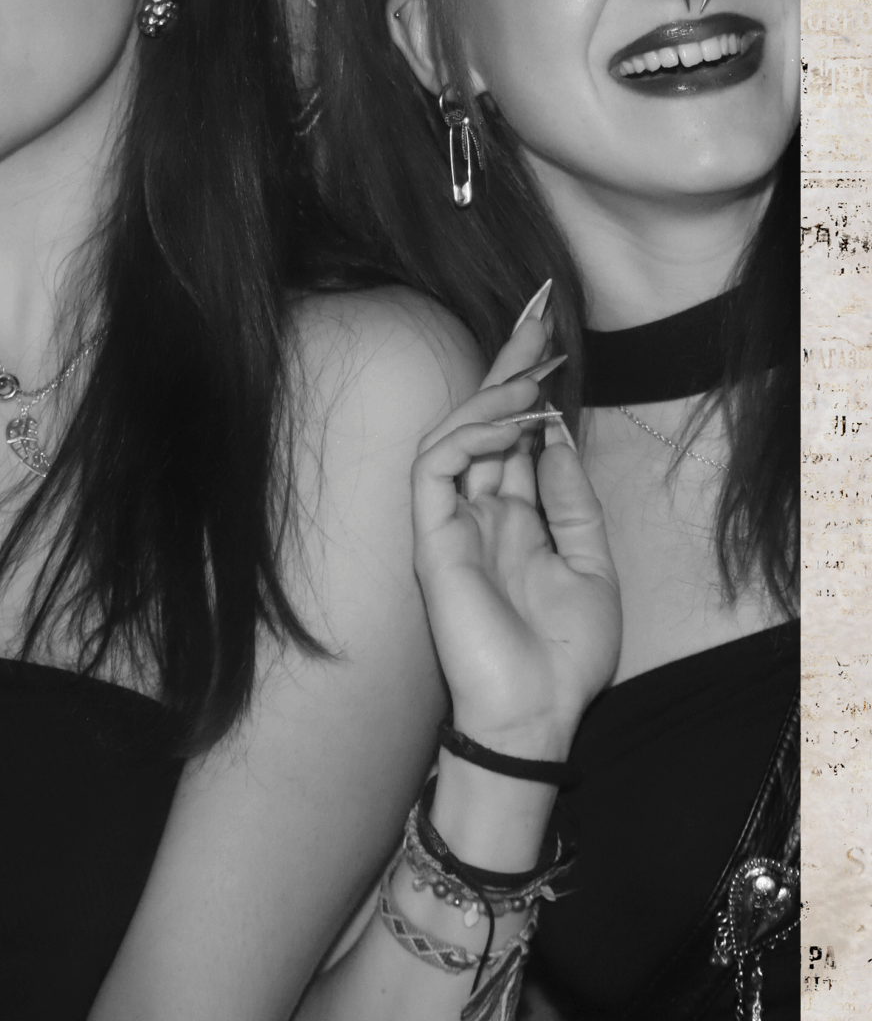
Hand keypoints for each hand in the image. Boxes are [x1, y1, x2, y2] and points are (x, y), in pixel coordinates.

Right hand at [411, 315, 620, 757]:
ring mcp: (449, 524)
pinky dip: (474, 434)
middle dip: (508, 360)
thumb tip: (557, 432)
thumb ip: (570, 500)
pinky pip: (437, 465)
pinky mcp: (430, 539)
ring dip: (495, 393)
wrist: (535, 715)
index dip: (529, 382)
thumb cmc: (562, 658)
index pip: (514, 434)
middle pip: (483, 419)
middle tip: (537, 306)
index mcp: (512, 519)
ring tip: (535, 365)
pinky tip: (516, 421)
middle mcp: (476, 513)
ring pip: (454, 432)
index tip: (553, 331)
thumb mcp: (591, 565)